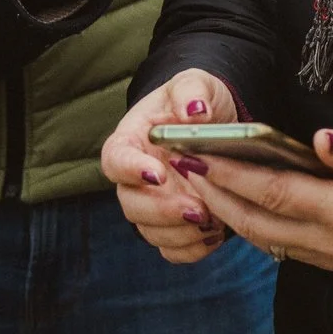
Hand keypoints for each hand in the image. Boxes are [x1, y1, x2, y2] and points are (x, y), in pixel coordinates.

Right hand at [100, 70, 240, 263]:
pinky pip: (171, 249)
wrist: (215, 122)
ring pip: (149, 231)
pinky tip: (216, 237)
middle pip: (130, 203)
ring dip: (179, 233)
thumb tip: (194, 110)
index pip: (116, 159)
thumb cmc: (196, 100)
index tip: (157, 174)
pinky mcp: (173, 225)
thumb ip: (192, 92)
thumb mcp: (196, 84)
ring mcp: (152, 204)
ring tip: (213, 223)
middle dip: (162, 211)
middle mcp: (136, 178)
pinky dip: (191, 249)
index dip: (131, 171)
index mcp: (132, 141)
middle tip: (197, 209)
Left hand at [190, 128, 332, 272]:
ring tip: (197, 180)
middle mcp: (330, 242)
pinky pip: (277, 243)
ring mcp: (328, 256)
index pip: (275, 192)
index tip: (199, 155)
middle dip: (215, 194)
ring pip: (263, 236)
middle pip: (257, 220)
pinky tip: (234, 200)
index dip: (233, 174)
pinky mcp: (329, 259)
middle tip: (181, 165)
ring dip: (227, 210)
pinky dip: (249, 222)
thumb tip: (319, 139)